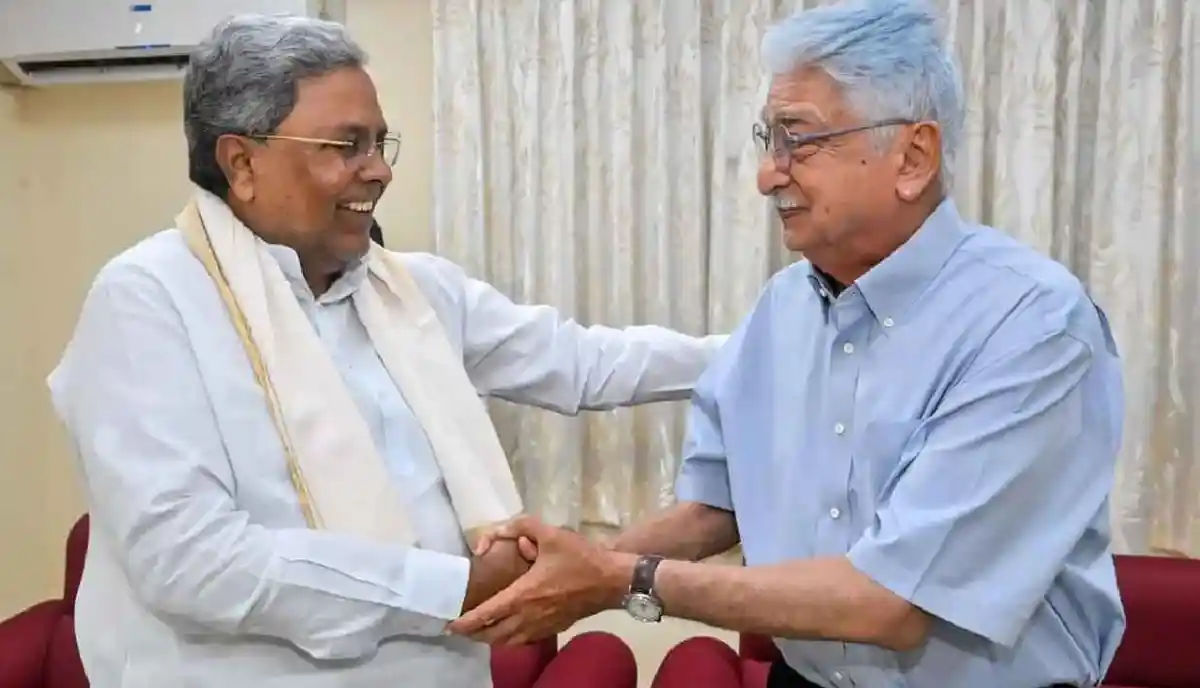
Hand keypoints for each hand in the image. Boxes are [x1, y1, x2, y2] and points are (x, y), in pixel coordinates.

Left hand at [448, 516, 635, 644]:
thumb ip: (521, 526)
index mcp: (524, 594)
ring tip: (480, 632)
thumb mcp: (550, 533)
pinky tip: (509, 632)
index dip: (466, 622)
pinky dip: (511, 639)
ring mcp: (543, 625)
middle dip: (474, 634)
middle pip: (494, 634)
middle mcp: (530, 615)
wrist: (613, 580)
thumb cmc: (581, 557)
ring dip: (491, 639)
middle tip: (461, 629)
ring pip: (509, 641)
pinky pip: (525, 640)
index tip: (450, 625)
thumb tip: (498, 533)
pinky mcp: (555, 628)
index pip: (487, 614)